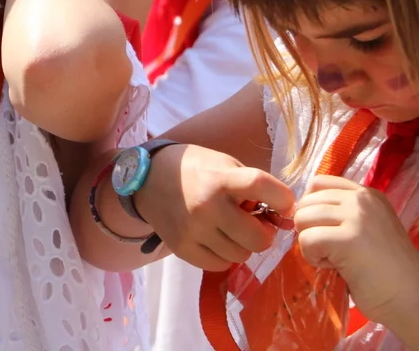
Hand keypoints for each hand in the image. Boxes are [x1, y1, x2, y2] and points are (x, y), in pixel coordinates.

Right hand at [137, 144, 294, 271]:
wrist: (146, 178)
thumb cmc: (194, 169)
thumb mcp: (224, 164)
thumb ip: (252, 186)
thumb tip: (283, 216)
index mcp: (220, 179)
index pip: (263, 187)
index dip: (283, 199)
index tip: (283, 204)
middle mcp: (207, 208)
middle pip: (258, 238)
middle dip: (263, 232)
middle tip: (254, 223)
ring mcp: (193, 231)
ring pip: (241, 255)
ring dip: (242, 244)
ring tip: (230, 229)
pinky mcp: (182, 248)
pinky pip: (220, 265)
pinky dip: (224, 255)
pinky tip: (216, 239)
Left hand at [294, 175, 418, 328]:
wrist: (411, 298)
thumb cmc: (383, 269)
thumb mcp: (363, 228)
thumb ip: (337, 213)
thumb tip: (296, 211)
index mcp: (367, 194)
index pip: (318, 183)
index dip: (311, 208)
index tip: (325, 230)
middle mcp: (362, 199)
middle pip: (306, 202)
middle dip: (309, 228)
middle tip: (333, 250)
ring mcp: (357, 217)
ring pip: (302, 219)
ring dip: (311, 244)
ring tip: (336, 259)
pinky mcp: (349, 238)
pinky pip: (307, 240)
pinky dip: (313, 258)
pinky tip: (335, 267)